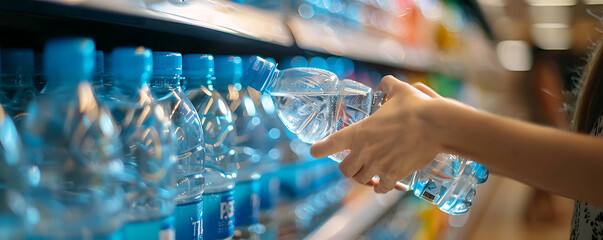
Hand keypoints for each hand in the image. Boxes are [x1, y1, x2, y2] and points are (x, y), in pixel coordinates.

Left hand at [310, 76, 469, 192]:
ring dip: (365, 179)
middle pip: (345, 170)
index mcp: (360, 132)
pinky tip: (384, 184)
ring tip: (371, 175)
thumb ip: (388, 85)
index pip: (330, 144)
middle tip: (356, 165)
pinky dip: (381, 187)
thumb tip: (384, 83)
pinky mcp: (394, 174)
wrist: (437, 126)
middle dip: (349, 169)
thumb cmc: (417, 107)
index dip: (319, 149)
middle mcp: (365, 151)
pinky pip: (380, 188)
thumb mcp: (400, 90)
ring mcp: (379, 165)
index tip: (314, 151)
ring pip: (361, 180)